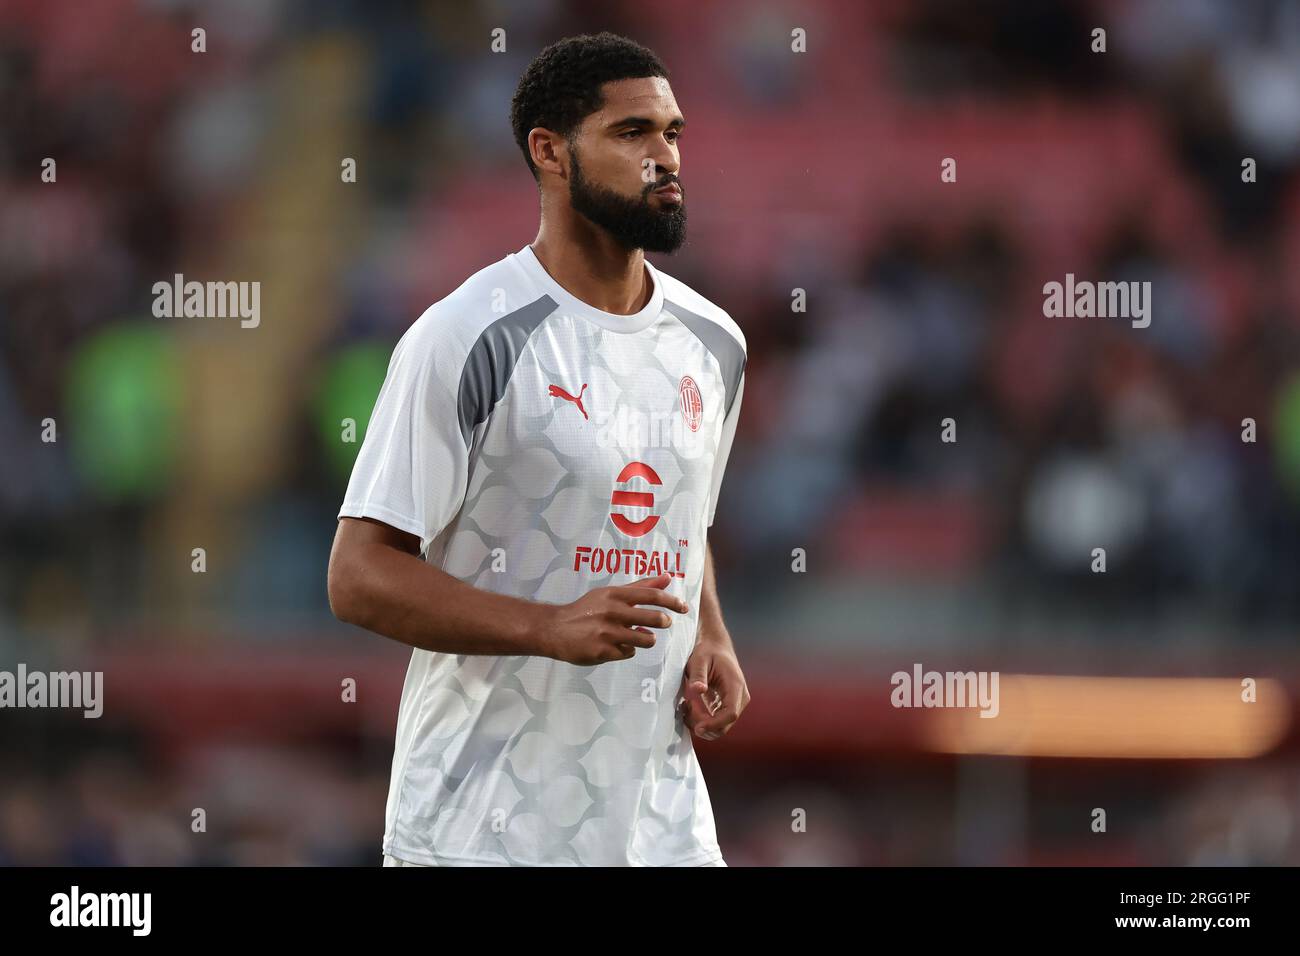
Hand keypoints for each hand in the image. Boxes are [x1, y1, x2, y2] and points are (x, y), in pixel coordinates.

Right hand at [539, 574, 687, 665]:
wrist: (555, 629)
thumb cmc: (587, 609)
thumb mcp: (610, 593)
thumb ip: (640, 587)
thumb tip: (667, 578)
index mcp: (615, 595)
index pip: (652, 596)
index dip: (672, 601)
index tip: (684, 607)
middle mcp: (612, 612)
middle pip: (654, 618)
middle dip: (663, 622)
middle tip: (663, 623)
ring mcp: (607, 633)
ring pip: (645, 640)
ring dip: (646, 639)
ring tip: (637, 636)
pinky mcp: (602, 651)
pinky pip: (628, 653)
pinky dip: (627, 650)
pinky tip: (616, 645)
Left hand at [677, 640, 749, 740]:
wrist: (716, 646)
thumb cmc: (708, 651)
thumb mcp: (699, 660)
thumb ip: (698, 676)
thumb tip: (698, 690)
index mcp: (735, 686)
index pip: (731, 714)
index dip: (714, 724)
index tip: (697, 727)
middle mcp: (740, 697)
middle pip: (725, 725)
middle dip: (704, 724)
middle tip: (686, 707)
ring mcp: (736, 703)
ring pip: (720, 727)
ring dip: (701, 723)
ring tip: (687, 706)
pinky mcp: (728, 706)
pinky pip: (717, 721)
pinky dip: (702, 720)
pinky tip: (690, 707)